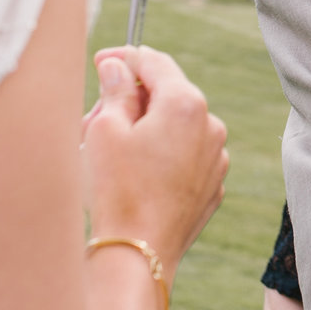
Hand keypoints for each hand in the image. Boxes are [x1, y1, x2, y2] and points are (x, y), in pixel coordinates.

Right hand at [85, 46, 228, 264]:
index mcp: (185, 104)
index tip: (101, 61)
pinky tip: (133, 175)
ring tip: (110, 153)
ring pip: (176, 126)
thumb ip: (116, 89)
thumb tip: (118, 66)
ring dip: (145, 128)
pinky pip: (185, 155)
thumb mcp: (105, 129)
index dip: (123, 57)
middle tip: (94, 119)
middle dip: (130, 100)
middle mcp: (210, 126)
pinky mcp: (211, 184)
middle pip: (166, 93)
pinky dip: (161, 154)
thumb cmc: (118, 190)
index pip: (154, 61)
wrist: (138, 252)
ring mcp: (216, 157)